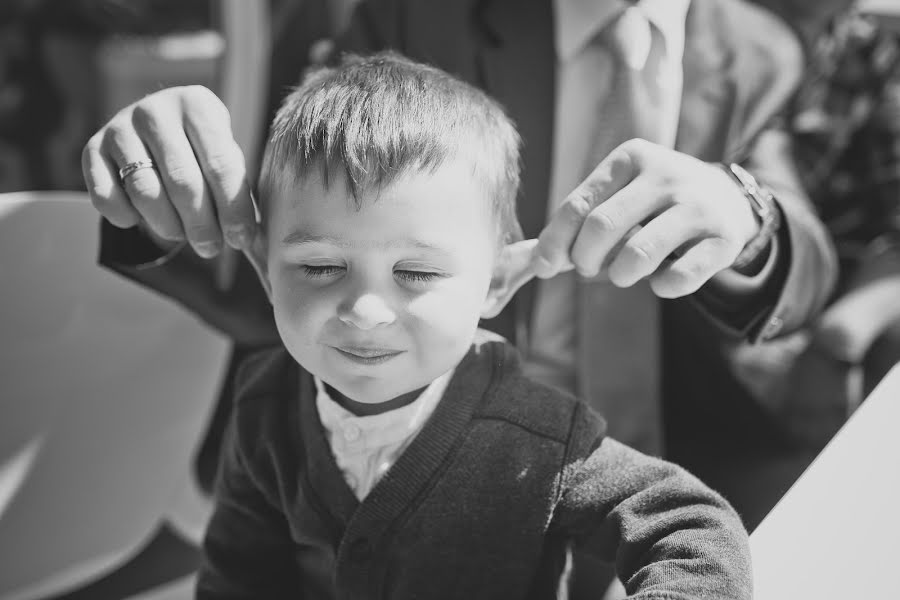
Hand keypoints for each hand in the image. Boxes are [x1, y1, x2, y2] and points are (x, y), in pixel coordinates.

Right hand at [82, 85, 255, 257]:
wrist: (157, 126)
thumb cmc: (202, 149)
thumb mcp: (225, 155)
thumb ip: (237, 190)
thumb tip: (248, 240)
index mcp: (197, 104)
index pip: (220, 164)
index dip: (233, 209)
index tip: (240, 239)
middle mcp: (154, 110)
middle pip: (182, 181)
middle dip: (201, 225)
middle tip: (211, 248)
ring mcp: (119, 127)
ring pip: (145, 192)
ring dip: (168, 226)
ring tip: (182, 236)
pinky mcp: (92, 149)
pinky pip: (107, 197)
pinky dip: (126, 218)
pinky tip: (141, 221)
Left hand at [531, 139, 759, 297]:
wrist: (730, 199)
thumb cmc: (656, 201)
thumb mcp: (621, 193)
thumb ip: (583, 219)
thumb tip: (541, 261)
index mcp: (631, 159)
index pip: (579, 205)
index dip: (555, 241)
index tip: (545, 266)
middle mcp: (665, 175)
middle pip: (602, 227)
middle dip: (585, 259)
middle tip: (588, 269)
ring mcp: (697, 206)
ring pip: (638, 255)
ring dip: (620, 276)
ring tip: (624, 274)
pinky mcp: (723, 238)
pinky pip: (679, 278)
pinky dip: (662, 288)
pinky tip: (662, 279)